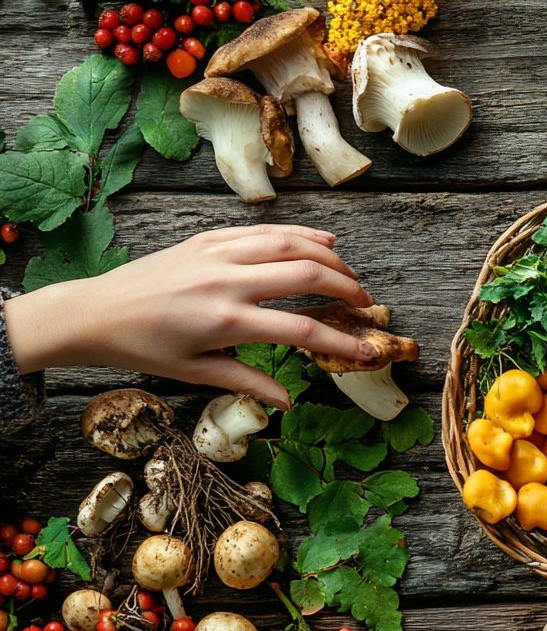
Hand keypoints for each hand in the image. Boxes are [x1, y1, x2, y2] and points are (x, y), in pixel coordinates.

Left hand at [4, 224, 376, 408]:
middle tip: (365, 303)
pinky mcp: (208, 238)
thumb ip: (248, 381)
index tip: (367, 350)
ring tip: (350, 273)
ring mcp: (218, 253)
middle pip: (307, 275)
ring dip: (329, 256)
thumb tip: (288, 401)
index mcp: (226, 321)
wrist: (94, 312)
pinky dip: (298, 233)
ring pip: (290, 243)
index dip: (342, 340)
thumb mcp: (198, 372)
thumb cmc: (144, 348)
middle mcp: (227, 280)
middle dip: (346, 287)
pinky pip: (264, 229)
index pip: (302, 330)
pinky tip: (322, 240)